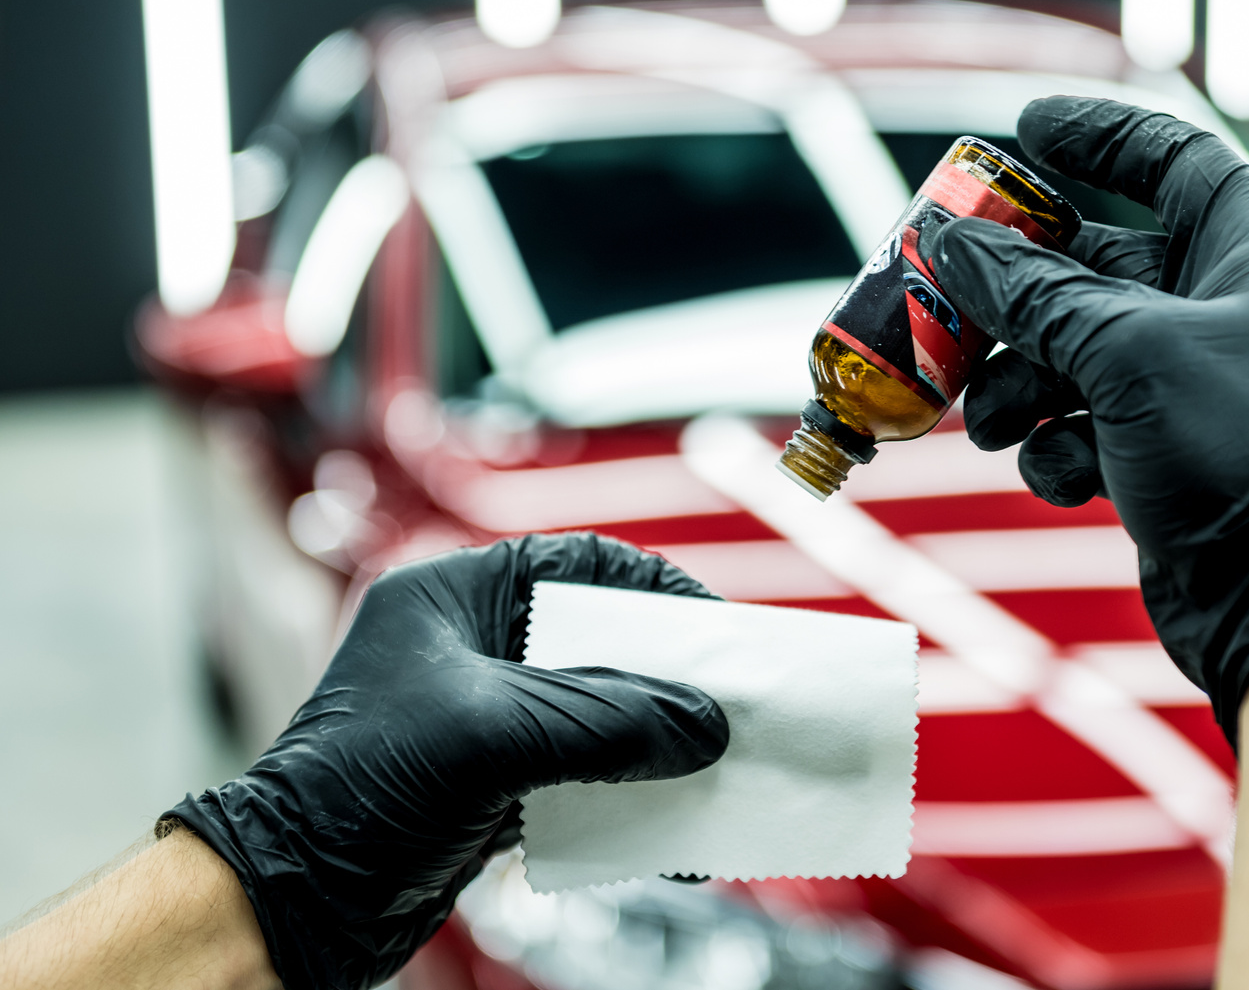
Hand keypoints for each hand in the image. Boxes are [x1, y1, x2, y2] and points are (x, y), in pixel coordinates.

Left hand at [164, 533, 729, 989]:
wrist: (297, 903)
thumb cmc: (358, 791)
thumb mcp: (496, 736)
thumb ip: (608, 722)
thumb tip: (704, 726)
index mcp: (454, 597)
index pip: (579, 566)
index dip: (656, 590)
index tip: (718, 631)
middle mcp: (471, 648)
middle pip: (599, 643)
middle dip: (666, 679)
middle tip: (730, 705)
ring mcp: (483, 719)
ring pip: (596, 714)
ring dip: (652, 744)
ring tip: (711, 772)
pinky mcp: (493, 786)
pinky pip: (583, 776)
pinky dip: (627, 797)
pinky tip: (667, 829)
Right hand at [933, 96, 1248, 744]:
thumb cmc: (1243, 457)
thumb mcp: (1127, 353)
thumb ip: (1032, 293)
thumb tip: (950, 242)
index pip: (1174, 161)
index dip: (1100, 135)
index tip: (1025, 127)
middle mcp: (1226, 312)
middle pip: (1096, 269)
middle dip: (1019, 293)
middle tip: (946, 296)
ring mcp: (1194, 387)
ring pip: (1075, 353)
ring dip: (1021, 382)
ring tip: (991, 420)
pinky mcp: (1164, 454)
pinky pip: (1085, 424)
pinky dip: (1059, 447)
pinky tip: (1062, 476)